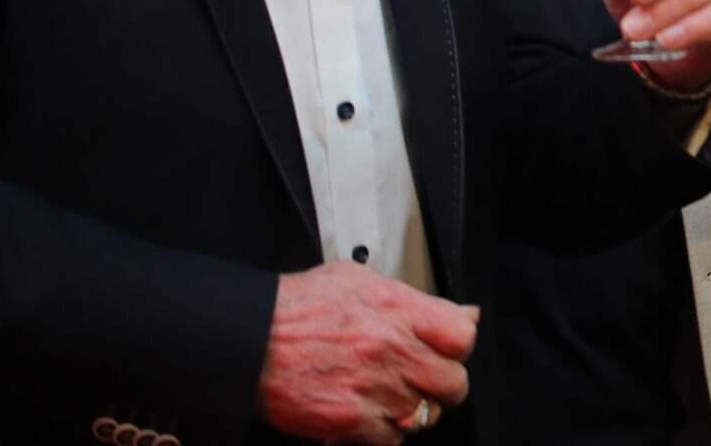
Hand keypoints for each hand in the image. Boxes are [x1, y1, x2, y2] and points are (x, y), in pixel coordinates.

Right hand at [256, 262, 475, 444]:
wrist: (247, 340)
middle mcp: (390, 349)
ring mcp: (371, 388)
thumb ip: (413, 299)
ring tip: (394, 397)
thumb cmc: (297, 308)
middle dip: (444, 384)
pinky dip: (387, 432)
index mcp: (396, 309)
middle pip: (453, 382)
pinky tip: (371, 415)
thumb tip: (461, 313)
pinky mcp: (348, 421)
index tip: (448, 350)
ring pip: (426, 415)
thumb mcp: (359, 281)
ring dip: (415, 410)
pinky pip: (392, 439)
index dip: (460, 347)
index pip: (463, 336)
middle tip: (425, 380)